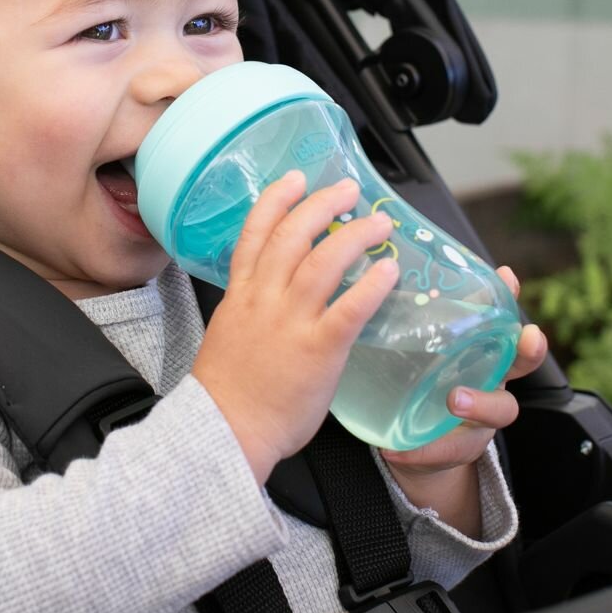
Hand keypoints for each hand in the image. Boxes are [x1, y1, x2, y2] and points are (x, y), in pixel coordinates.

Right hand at [193, 173, 399, 483]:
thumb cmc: (227, 395)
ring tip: (379, 222)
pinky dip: (371, 285)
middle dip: (322, 205)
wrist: (223, 433)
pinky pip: (349, 309)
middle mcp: (264, 299)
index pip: (255, 233)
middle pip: (293, 235)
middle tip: (347, 190)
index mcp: (241, 295)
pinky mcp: (319, 349)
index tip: (296, 179)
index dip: (277, 199)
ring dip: (354, 235)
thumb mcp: (229, 335)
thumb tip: (281, 305)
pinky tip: (389, 271)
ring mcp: (290, 322)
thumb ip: (254, 312)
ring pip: (323, 262)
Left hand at [379, 266, 547, 532]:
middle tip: (498, 334)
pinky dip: (421, 451)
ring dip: (478, 403)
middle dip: (524, 355)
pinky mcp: (459, 448)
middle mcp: (493, 381)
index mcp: (485, 352)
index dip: (514, 296)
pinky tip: (394, 447)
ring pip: (499, 411)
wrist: (414, 443)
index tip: (511, 281)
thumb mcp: (420, 348)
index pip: (510, 324)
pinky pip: (446, 451)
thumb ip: (416, 319)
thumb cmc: (420, 380)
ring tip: (453, 400)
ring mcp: (482, 417)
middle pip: (522, 363)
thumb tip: (384, 270)